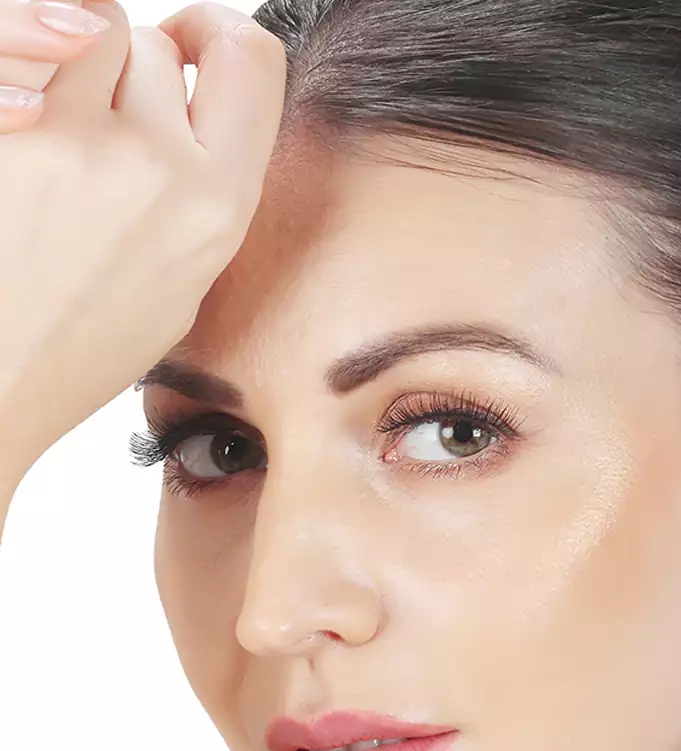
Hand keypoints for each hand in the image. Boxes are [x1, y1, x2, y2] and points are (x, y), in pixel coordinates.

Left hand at [0, 0, 286, 479]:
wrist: (1, 382)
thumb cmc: (83, 345)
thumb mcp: (187, 279)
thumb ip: (205, 184)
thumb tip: (193, 99)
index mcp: (217, 207)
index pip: (253, 59)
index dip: (221, 36)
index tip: (195, 48)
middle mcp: (158, 166)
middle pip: (157, 48)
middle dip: (136, 78)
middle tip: (110, 136)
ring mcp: (76, 142)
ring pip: (92, 35)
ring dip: (79, 71)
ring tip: (62, 137)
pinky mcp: (8, 131)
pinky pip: (28, 54)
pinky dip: (28, 80)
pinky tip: (27, 132)